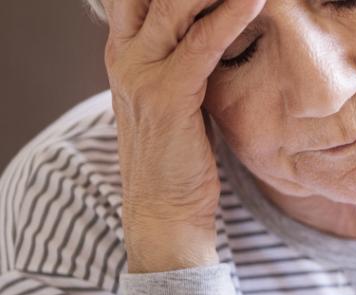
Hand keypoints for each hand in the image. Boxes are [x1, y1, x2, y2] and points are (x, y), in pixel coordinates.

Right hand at [101, 0, 264, 272]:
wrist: (163, 212)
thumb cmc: (179, 153)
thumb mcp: (175, 93)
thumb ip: (184, 56)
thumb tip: (215, 25)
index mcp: (124, 48)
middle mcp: (124, 52)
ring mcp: (140, 73)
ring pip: (178, 5)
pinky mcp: (167, 96)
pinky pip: (203, 44)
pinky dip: (230, 16)